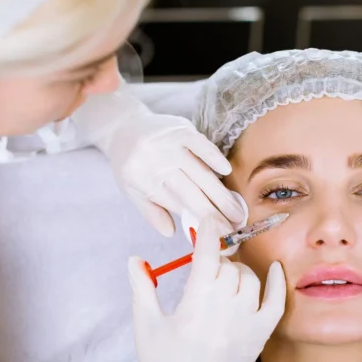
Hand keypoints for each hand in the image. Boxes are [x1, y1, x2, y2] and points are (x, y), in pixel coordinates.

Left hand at [105, 112, 244, 236]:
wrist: (123, 126)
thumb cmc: (130, 163)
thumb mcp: (132, 190)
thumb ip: (151, 212)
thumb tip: (170, 233)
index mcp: (143, 181)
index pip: (177, 206)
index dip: (199, 222)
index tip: (217, 235)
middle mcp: (155, 163)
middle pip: (191, 192)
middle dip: (215, 213)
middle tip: (235, 228)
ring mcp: (168, 145)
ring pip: (200, 172)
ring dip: (220, 193)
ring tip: (238, 211)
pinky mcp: (179, 128)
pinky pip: (200, 144)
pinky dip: (214, 157)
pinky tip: (227, 171)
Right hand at [128, 218, 285, 361]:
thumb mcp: (146, 326)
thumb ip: (142, 288)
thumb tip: (134, 258)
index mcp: (195, 305)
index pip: (207, 256)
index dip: (208, 233)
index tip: (207, 220)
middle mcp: (224, 311)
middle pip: (229, 267)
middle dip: (217, 260)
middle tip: (205, 266)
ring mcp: (245, 326)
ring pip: (250, 281)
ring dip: (238, 273)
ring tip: (223, 279)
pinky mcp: (258, 340)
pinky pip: (275, 306)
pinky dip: (277, 285)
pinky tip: (275, 270)